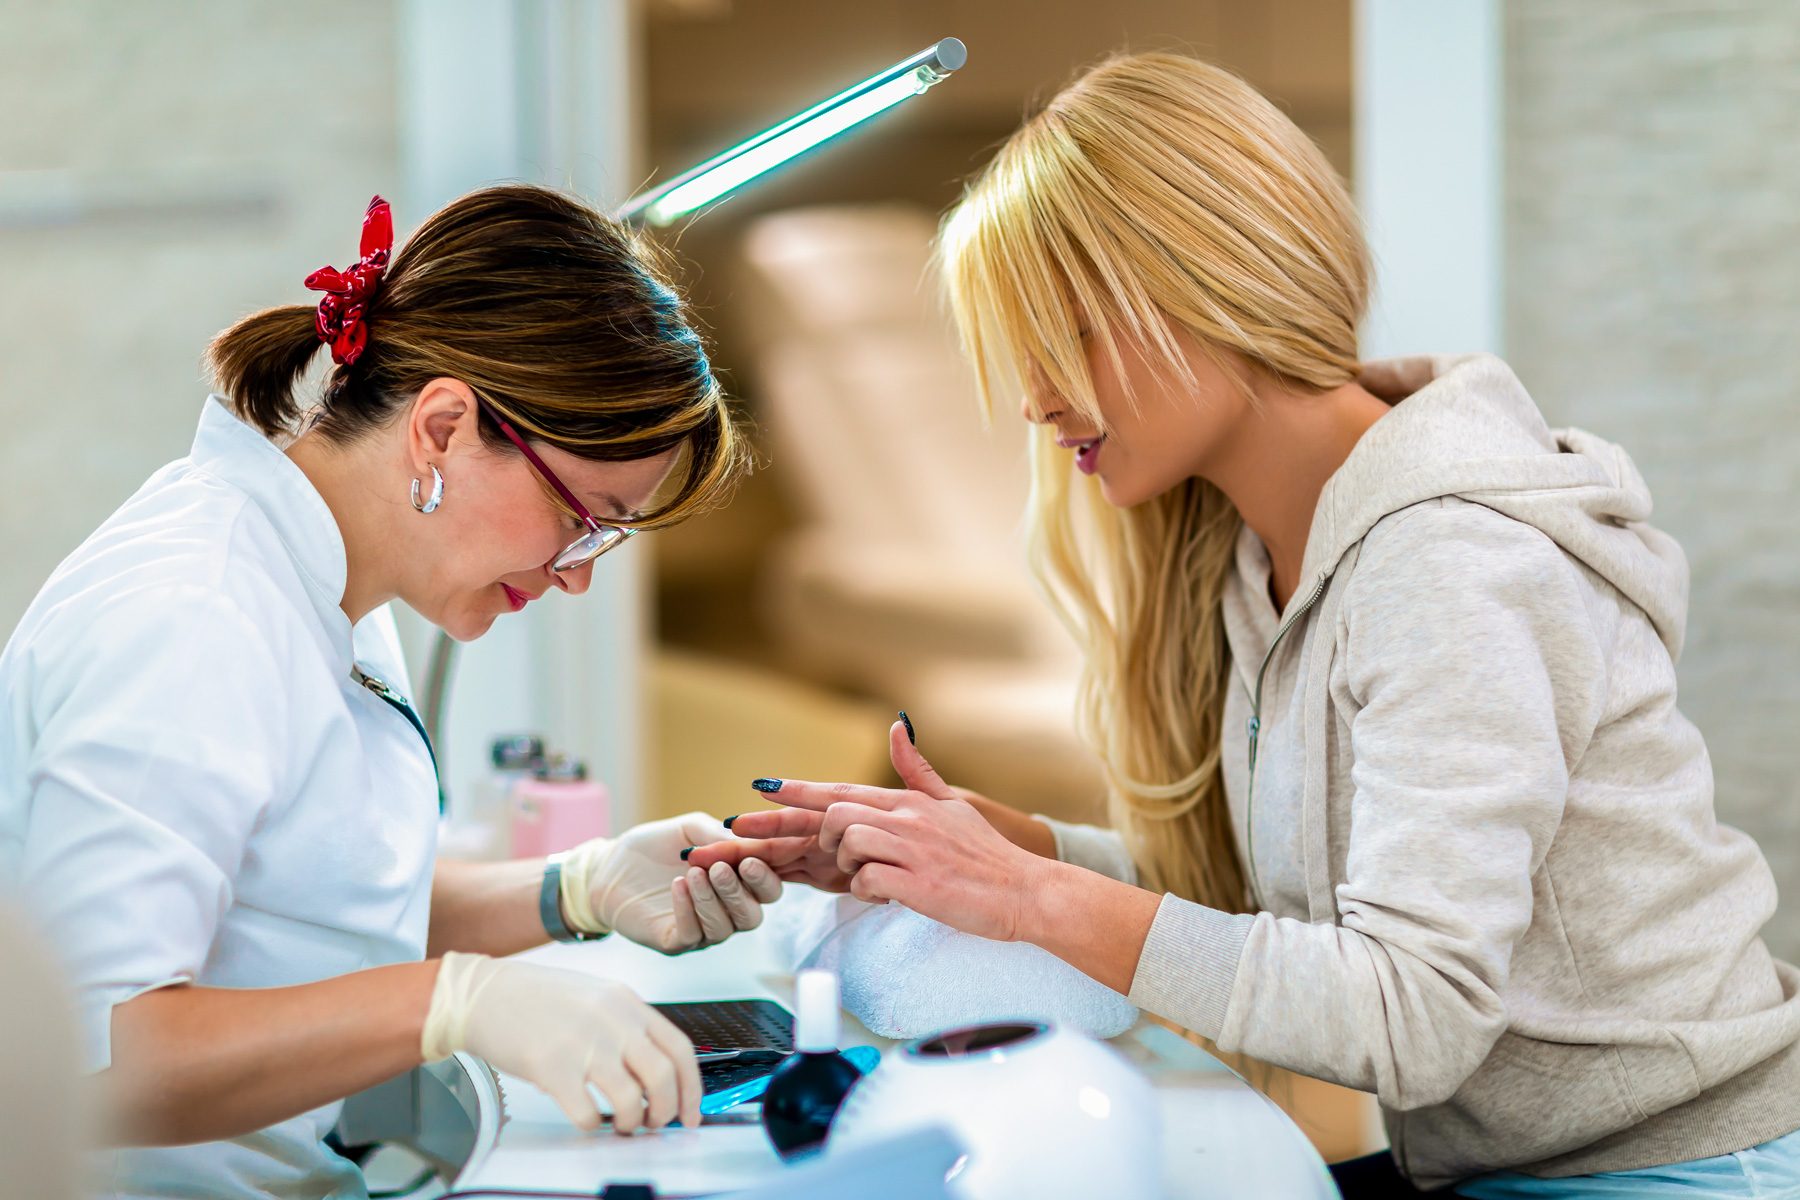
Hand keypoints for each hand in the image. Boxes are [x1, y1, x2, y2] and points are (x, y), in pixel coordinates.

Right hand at [422, 952, 701, 1133]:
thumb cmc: (538, 998)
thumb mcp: (597, 996)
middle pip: (663, 1078)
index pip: (680, 1050)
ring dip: (630, 1122)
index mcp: (628, 1002)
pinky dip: (592, 1125)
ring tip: (620, 1123)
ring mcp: (584, 1044)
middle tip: (655, 1123)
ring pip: (631, 1099)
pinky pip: (586, 1114)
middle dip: (665, 1111)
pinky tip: (586, 1118)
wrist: (485, 994)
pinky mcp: (552, 1068)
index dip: (692, 1089)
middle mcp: (612, 1021)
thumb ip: (628, 1026)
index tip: (690, 1113)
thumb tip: (657, 1074)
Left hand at [560, 813, 782, 953]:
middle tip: (720, 869)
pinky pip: (693, 934)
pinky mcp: (675, 941)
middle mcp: (726, 910)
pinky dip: (688, 910)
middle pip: (753, 915)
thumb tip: (744, 843)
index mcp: (737, 882)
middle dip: (740, 891)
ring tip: (693, 873)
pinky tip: (678, 886)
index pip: (768, 887)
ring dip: (712, 899)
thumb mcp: (688, 831)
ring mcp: (702, 929)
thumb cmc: (652, 848)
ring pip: (725, 927)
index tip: (749, 859)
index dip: (765, 876)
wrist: (608, 868)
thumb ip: (716, 836)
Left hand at [699, 723, 1049, 940]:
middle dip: (816, 837)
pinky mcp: (918, 884)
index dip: (798, 790)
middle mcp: (907, 819)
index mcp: (910, 802)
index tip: (761, 787)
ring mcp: (912, 850)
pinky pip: (867, 882)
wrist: (1026, 891)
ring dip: (849, 867)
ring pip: (847, 843)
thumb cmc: (987, 855)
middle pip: (835, 814)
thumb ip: (918, 770)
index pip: (842, 789)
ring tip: (875, 878)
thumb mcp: (953, 804)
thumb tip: (898, 724)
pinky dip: (868, 893)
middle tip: (826, 857)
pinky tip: (888, 896)